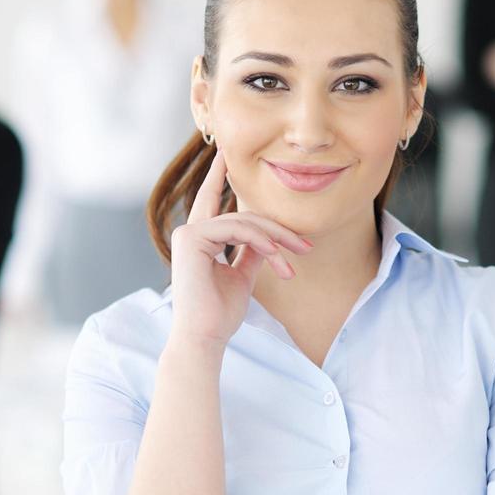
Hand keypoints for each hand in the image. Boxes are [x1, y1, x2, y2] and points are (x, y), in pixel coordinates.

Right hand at [168, 150, 311, 348]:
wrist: (205, 338)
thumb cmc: (220, 314)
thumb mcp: (242, 277)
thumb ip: (250, 253)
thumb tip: (266, 239)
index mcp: (199, 240)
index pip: (211, 201)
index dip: (217, 177)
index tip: (225, 155)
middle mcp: (190, 232)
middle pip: (242, 214)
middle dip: (277, 227)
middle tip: (305, 245)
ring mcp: (188, 234)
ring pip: (244, 221)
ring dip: (277, 239)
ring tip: (297, 259)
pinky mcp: (191, 239)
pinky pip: (238, 229)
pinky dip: (262, 241)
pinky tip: (278, 256)